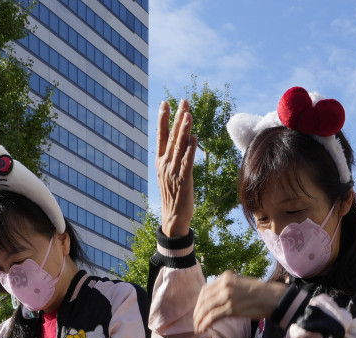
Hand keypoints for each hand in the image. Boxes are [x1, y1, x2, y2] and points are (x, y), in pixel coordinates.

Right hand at [156, 99, 195, 238]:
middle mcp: (165, 164)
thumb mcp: (170, 174)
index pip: (161, 136)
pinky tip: (194, 138)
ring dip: (184, 130)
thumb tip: (185, 139)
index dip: (163, 119)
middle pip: (172, 137)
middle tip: (183, 101)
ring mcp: (173, 172)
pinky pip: (187, 162)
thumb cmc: (173, 195)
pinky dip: (190, 150)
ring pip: (179, 147)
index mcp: (160, 161)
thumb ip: (175, 157)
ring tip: (188, 114)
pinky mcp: (184, 181)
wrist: (173, 217)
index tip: (165, 102)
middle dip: (177, 118)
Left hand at [193, 272, 287, 332]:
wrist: (273, 297)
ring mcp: (227, 296)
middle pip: (203, 300)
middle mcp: (225, 285)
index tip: (199, 311)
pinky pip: (213, 317)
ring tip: (198, 328)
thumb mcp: (241, 284)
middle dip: (197, 312)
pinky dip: (205, 323)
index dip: (199, 302)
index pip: (205, 290)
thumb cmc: (260, 292)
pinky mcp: (231, 308)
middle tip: (195, 322)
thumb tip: (216, 300)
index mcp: (226, 277)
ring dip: (199, 320)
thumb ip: (228, 288)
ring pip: (206, 309)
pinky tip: (204, 329)